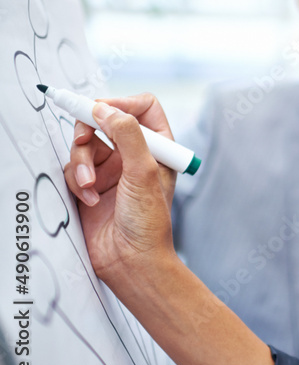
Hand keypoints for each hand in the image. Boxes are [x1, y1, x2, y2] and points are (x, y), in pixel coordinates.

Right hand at [63, 94, 177, 284]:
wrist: (130, 261)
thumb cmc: (148, 222)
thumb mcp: (143, 172)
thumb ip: (126, 135)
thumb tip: (105, 108)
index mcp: (158, 147)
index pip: (143, 107)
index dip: (122, 103)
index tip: (102, 110)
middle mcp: (134, 155)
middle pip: (104, 120)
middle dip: (88, 129)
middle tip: (81, 139)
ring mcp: (112, 170)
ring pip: (84, 145)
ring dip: (81, 163)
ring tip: (90, 186)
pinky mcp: (90, 185)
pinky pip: (73, 169)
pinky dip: (77, 181)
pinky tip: (90, 200)